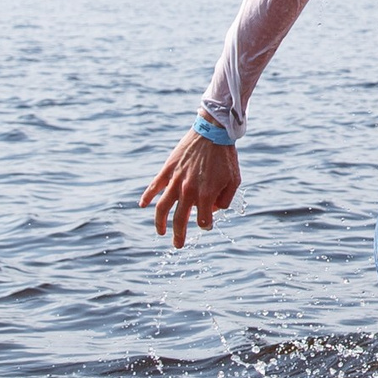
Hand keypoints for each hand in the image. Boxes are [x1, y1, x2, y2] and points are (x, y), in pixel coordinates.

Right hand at [141, 130, 240, 246]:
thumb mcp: (234, 181)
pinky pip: (154, 187)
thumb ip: (225, 200)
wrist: (213, 132)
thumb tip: (212, 211)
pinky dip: (147, 197)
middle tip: (178, 245)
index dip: (205, 225)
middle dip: (179, 235)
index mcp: (206, 195)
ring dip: (160, 223)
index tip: (206, 223)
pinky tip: (143, 205)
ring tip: (161, 232)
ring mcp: (175, 180)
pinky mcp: (167, 170)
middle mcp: (188, 190)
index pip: (203, 221)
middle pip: (180, 220)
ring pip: (162, 208)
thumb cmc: (226, 157)